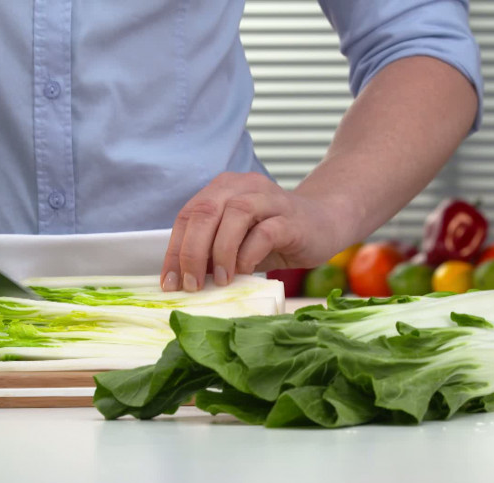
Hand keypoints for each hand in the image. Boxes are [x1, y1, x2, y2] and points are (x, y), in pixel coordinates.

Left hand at [160, 172, 345, 291]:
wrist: (324, 223)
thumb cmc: (274, 236)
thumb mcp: (236, 244)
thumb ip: (212, 254)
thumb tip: (183, 282)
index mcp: (222, 189)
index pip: (187, 216)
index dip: (174, 250)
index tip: (169, 283)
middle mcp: (243, 187)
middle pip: (206, 211)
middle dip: (192, 252)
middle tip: (191, 285)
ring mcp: (269, 199)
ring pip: (235, 214)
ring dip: (221, 251)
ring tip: (220, 280)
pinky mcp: (291, 218)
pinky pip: (265, 231)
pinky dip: (249, 253)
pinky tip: (245, 271)